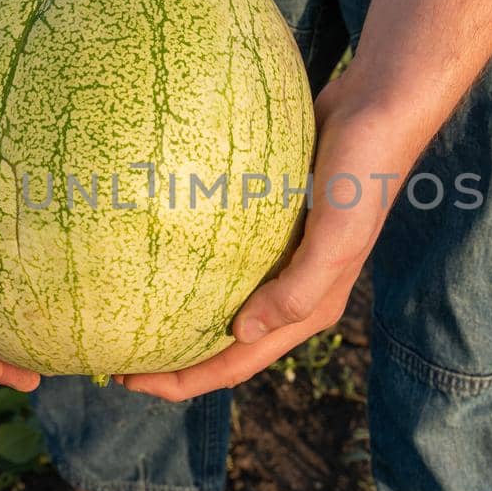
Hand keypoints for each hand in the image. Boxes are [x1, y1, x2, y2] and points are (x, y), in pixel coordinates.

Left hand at [117, 73, 428, 400]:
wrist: (377, 109)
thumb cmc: (362, 174)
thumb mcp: (338, 236)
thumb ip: (298, 290)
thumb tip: (241, 333)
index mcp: (309, 306)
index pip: (238, 362)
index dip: (185, 381)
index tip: (129, 382)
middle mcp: (293, 289)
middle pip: (222, 341)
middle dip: (172, 360)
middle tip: (114, 360)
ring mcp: (280, 255)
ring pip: (220, 300)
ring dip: (178, 316)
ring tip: (129, 315)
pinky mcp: (269, 222)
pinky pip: (222, 256)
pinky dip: (189, 265)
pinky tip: (155, 254)